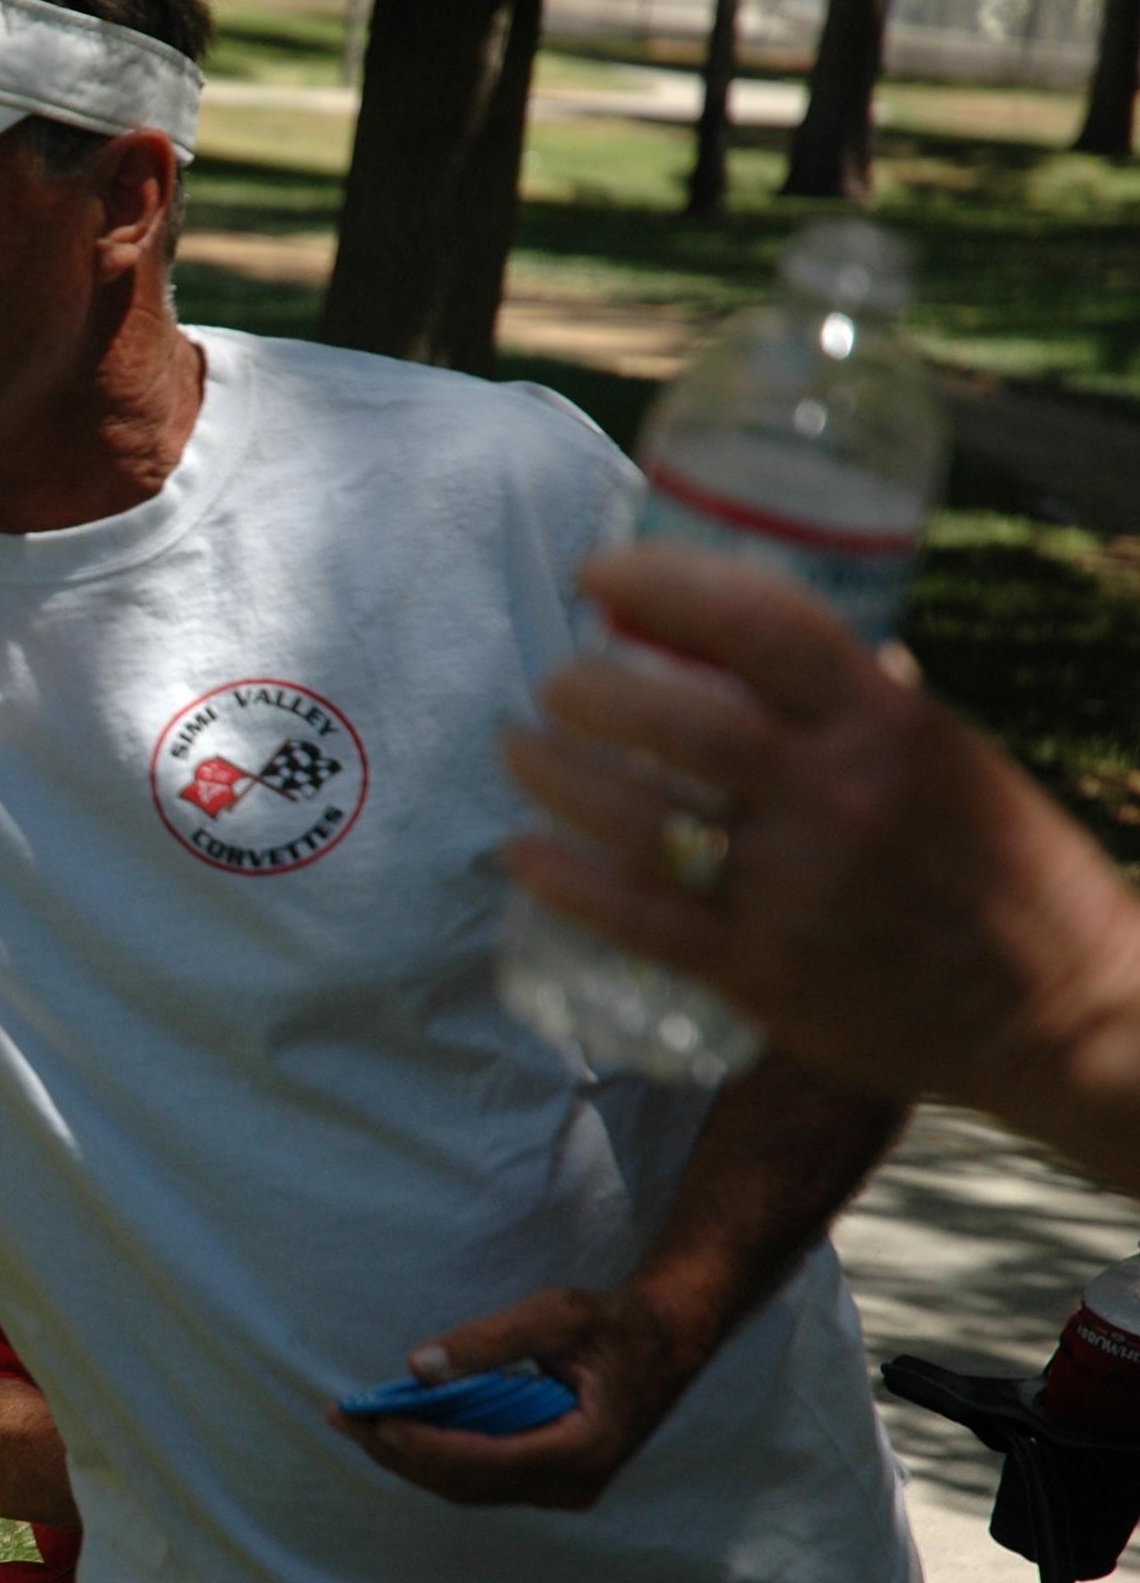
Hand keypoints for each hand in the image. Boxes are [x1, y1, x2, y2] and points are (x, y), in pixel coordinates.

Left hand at [330, 1285, 700, 1509]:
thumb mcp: (554, 1315)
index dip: (427, 1446)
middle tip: (344, 1419)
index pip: (487, 1460)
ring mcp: (563, 1489)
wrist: (663, 1346)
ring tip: (357, 1422)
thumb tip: (417, 1366)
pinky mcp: (549, 1481)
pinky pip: (482, 1477)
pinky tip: (398, 1427)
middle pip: (469, 1483)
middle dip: (401, 1454)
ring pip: (470, 1486)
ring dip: (411, 1459)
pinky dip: (437, 1455)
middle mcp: (573, 1484)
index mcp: (583, 1448)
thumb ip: (487, 1341)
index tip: (377, 1423)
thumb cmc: (611, 1325)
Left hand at [501, 544, 1139, 1127]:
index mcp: (887, 722)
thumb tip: (773, 639)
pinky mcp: (765, 971)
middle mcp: (838, 796)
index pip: (763, 620)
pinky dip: (566, 880)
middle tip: (552, 683)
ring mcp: (798, 887)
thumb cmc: (1000, 866)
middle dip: (590, 690)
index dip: (664, 581)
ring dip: (557, 775)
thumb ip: (861, 699)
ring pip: (640, 815)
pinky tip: (522, 852)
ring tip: (518, 751)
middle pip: (680, 719)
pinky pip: (639, 917)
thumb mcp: (944, 754)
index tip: (599, 572)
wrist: (1062, 1010)